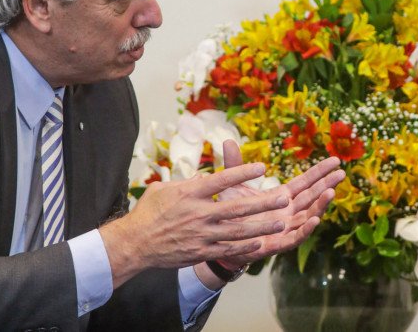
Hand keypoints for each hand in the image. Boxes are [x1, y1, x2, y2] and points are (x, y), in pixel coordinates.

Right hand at [100, 159, 296, 287]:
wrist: (135, 243)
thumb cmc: (149, 211)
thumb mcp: (165, 189)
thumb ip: (188, 182)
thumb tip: (203, 176)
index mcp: (190, 193)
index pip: (221, 180)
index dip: (242, 173)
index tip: (261, 167)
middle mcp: (199, 213)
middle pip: (236, 207)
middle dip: (262, 203)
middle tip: (283, 198)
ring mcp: (201, 234)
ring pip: (237, 231)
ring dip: (261, 227)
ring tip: (280, 222)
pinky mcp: (200, 251)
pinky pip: (227, 249)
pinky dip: (245, 247)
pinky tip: (260, 243)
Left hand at [215, 140, 344, 267]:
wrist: (218, 239)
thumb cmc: (229, 212)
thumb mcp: (232, 186)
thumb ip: (234, 165)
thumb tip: (227, 141)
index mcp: (281, 196)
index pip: (305, 182)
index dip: (319, 171)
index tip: (335, 160)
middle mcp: (288, 212)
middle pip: (311, 196)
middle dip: (327, 184)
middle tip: (342, 173)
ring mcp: (285, 228)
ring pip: (308, 216)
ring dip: (320, 205)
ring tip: (332, 192)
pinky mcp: (278, 244)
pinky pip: (296, 237)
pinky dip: (306, 229)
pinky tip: (315, 220)